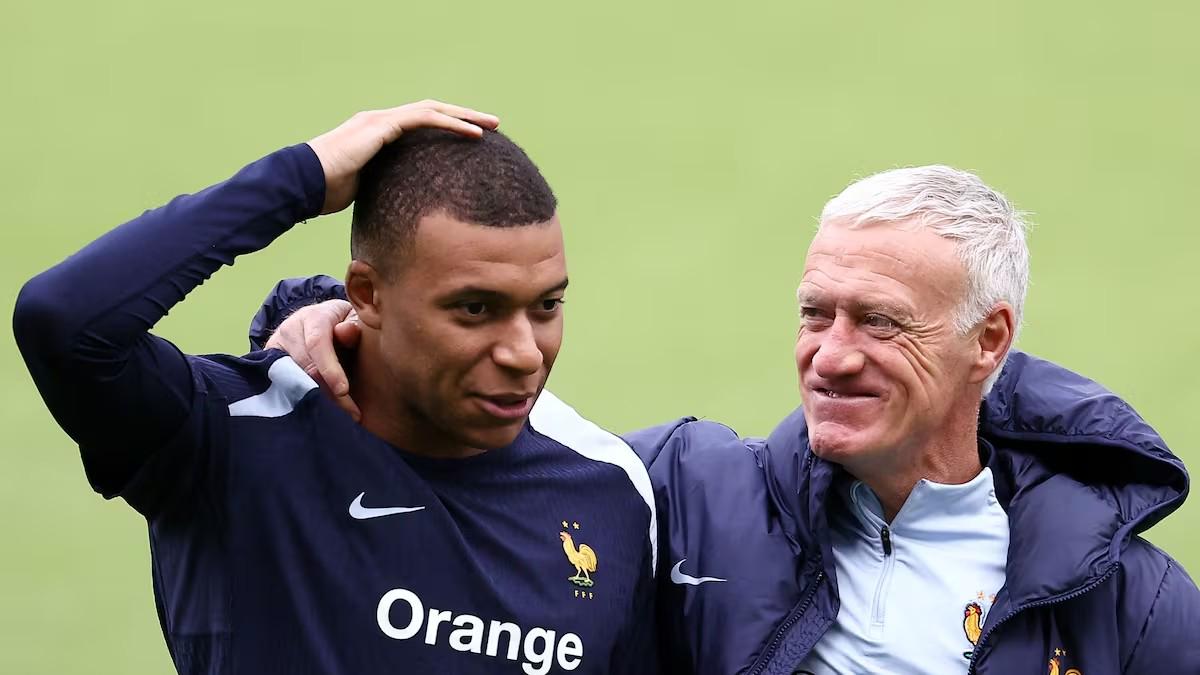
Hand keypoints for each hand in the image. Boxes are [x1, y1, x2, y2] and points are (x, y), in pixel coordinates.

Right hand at [266, 299, 363, 420]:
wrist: (323, 324)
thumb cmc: (346, 325)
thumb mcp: (356, 320)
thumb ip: (354, 326)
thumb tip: (346, 331)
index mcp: (313, 316)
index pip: (317, 343)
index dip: (330, 369)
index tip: (344, 391)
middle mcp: (290, 329)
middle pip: (304, 366)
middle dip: (328, 393)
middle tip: (350, 414)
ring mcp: (276, 346)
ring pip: (291, 379)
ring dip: (315, 401)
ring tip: (338, 417)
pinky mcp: (268, 362)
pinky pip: (280, 386)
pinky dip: (298, 401)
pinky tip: (316, 414)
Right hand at [307, 100, 499, 214]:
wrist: (303, 183)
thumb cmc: (326, 192)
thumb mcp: (366, 190)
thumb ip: (384, 190)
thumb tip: (402, 211)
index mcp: (378, 134)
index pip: (420, 125)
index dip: (447, 128)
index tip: (472, 138)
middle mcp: (381, 121)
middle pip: (431, 112)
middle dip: (463, 117)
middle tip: (492, 125)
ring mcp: (381, 120)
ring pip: (432, 111)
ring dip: (464, 117)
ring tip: (491, 126)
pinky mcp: (382, 126)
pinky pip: (424, 120)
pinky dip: (450, 124)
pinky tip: (473, 134)